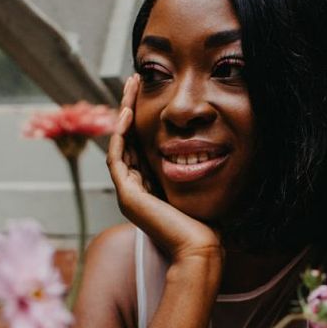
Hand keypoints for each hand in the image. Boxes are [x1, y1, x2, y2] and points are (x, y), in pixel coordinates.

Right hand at [107, 75, 222, 264]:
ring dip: (123, 113)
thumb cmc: (208, 221)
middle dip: (130, 107)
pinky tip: (127, 115)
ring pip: (120, 144)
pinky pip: (117, 159)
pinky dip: (121, 136)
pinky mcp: (127, 197)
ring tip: (130, 88)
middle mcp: (137, 187)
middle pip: (128, 138)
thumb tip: (209, 142)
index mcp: (152, 184)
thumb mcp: (200, 183)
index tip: (150, 91)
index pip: (142, 142)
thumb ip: (195, 165)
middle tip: (134, 80)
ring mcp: (129, 193)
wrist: (201, 247)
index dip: (143, 116)